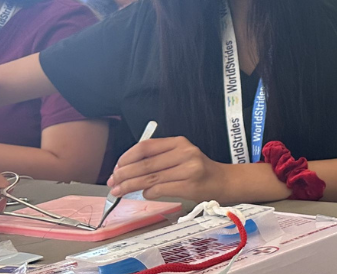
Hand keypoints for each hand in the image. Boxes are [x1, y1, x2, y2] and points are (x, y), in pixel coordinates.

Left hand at [108, 137, 228, 201]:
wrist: (223, 181)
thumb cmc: (198, 169)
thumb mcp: (181, 155)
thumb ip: (158, 158)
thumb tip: (126, 169)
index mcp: (179, 142)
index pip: (146, 147)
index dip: (127, 157)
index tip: (116, 167)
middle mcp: (185, 153)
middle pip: (145, 164)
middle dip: (124, 174)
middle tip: (112, 182)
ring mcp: (189, 169)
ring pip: (150, 178)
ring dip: (130, 186)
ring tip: (119, 191)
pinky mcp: (190, 186)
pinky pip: (161, 189)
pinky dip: (148, 193)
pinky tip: (143, 194)